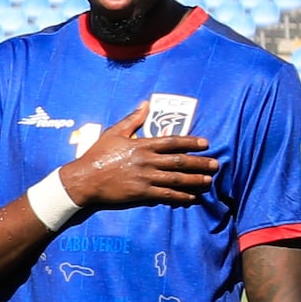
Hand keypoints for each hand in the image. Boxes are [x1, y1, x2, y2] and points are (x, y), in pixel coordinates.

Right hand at [60, 105, 218, 212]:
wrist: (84, 179)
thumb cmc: (97, 155)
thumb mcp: (114, 133)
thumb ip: (133, 119)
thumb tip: (145, 104)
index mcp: (142, 145)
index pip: (172, 142)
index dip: (191, 142)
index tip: (205, 144)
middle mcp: (147, 161)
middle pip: (179, 161)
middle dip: (199, 163)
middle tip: (215, 165)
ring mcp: (145, 178)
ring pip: (176, 179)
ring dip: (194, 180)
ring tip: (208, 181)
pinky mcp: (141, 193)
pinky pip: (166, 195)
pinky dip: (180, 196)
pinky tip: (191, 197)